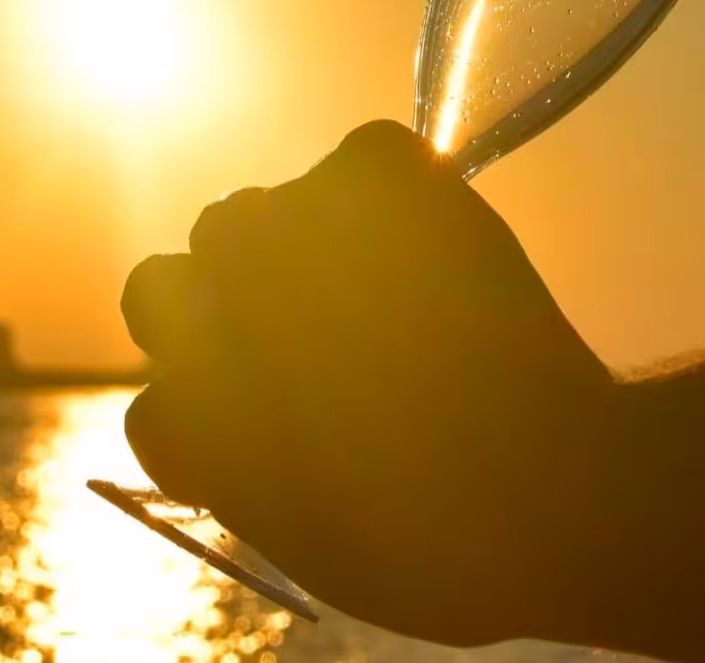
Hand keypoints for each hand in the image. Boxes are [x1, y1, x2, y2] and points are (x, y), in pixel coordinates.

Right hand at [122, 121, 617, 645]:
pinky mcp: (367, 169)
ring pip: (251, 213)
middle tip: (312, 336)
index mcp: (189, 416)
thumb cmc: (440, 544)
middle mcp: (206, 307)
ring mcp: (280, 225)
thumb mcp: (315, 538)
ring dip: (292, 243)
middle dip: (227, 306)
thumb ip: (254, 475)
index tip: (274, 418)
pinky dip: (393, 190)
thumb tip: (259, 436)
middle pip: (171, 282)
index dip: (217, 409)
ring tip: (386, 294)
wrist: (546, 483)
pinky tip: (442, 250)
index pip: (159, 397)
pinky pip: (360, 160)